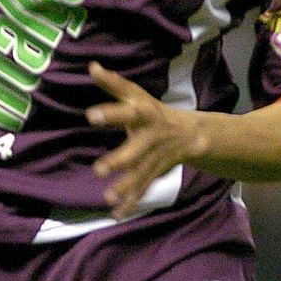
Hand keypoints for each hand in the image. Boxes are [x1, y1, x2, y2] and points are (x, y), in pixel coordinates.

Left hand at [85, 62, 205, 218]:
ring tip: (108, 198)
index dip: (110, 113)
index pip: (126, 112)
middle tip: (99, 170)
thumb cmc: (152, 110)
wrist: (189, 134)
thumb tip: (92, 66)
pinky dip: (131, 203)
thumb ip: (113, 83)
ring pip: (140, 174)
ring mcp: (153, 159)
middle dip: (119, 161)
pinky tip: (117, 214)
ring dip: (125, 187)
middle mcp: (149, 139)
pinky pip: (143, 189)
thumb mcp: (135, 94)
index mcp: (143, 115)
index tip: (90, 115)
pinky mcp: (153, 173)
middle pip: (135, 150)